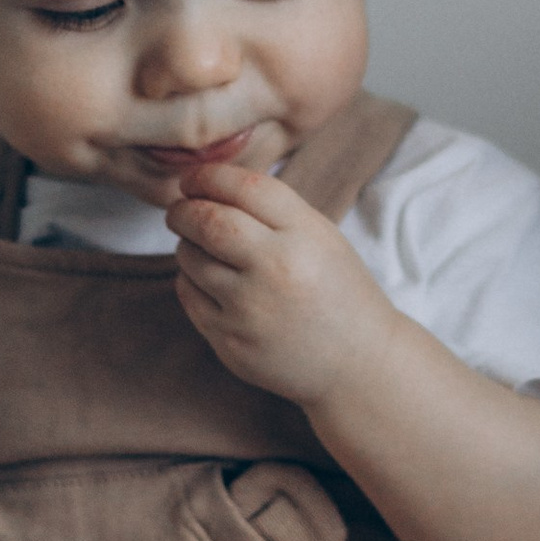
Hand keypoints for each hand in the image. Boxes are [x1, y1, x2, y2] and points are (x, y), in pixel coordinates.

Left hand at [166, 159, 398, 404]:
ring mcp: (251, 310)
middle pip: (207, 221)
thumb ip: (271, 210)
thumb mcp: (322, 237)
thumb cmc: (338, 292)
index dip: (208, 176)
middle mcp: (277, 270)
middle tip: (181, 211)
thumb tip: (206, 186)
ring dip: (188, 246)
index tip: (194, 180)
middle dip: (183, 210)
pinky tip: (210, 281)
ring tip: (204, 249)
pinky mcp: (231, 343)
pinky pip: (190, 296)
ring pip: (190, 259)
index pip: (244, 187)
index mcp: (306, 236)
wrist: (358, 364)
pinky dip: (191, 280)